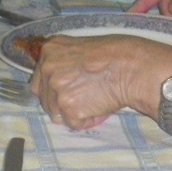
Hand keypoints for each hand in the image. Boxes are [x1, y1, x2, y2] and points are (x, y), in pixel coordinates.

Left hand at [30, 34, 171, 130]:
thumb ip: (65, 61)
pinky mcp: (69, 108)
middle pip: (45, 99)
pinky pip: (73, 124)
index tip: (68, 92)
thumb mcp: (81, 47)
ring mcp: (56, 89)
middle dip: (62, 103)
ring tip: (95, 101)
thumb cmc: (116, 54)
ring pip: (57, 114)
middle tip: (85, 98)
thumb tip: (61, 79)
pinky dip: (87, 120)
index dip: (53, 90)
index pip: (39, 81)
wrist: (132, 67)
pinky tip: (100, 107)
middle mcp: (48, 68)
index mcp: (49, 51)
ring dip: (74, 113)